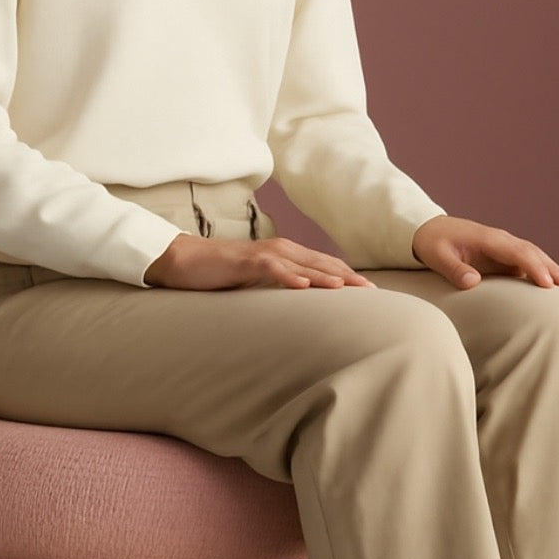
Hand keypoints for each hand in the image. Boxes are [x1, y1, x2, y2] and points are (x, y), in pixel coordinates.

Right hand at [144, 233, 377, 290]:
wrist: (185, 262)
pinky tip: (304, 287)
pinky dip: (288, 276)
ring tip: (349, 289)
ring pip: (302, 264)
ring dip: (325, 276)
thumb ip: (279, 291)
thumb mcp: (257, 285)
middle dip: (348, 277)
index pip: (324, 266)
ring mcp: (263, 254)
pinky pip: (271, 268)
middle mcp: (280, 250)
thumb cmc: (221, 275)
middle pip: (321, 263)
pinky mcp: (245, 262)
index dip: (348, 278)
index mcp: (285, 256)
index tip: (371, 293)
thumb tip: (299, 308)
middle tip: (373, 292)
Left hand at [411, 215, 558, 289]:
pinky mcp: (500, 255)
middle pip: (532, 252)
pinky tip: (548, 285)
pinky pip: (524, 262)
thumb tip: (473, 283)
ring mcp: (502, 247)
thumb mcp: (437, 257)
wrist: (428, 230)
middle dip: (551, 268)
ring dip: (549, 268)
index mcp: (488, 239)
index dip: (533, 267)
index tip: (546, 284)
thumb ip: (454, 270)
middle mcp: (500, 241)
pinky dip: (539, 270)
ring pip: (532, 255)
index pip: (517, 252)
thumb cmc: (432, 243)